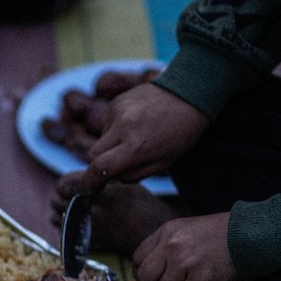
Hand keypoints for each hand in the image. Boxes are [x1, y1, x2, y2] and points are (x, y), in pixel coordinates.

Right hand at [81, 83, 209, 191]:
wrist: (189, 94)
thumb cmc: (180, 134)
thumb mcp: (163, 164)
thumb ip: (132, 175)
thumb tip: (109, 177)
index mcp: (137, 146)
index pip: (99, 167)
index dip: (91, 180)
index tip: (91, 186)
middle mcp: (123, 126)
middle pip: (92, 154)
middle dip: (99, 163)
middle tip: (114, 164)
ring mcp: (117, 110)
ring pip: (100, 138)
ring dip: (110, 144)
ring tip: (135, 137)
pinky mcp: (116, 101)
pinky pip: (105, 123)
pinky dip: (114, 129)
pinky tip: (133, 125)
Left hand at [132, 212, 236, 280]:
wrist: (249, 235)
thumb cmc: (219, 235)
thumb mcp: (187, 231)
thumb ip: (165, 248)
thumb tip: (147, 276)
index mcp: (167, 232)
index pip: (138, 258)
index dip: (140, 274)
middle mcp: (172, 246)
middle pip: (146, 277)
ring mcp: (186, 262)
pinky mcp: (201, 279)